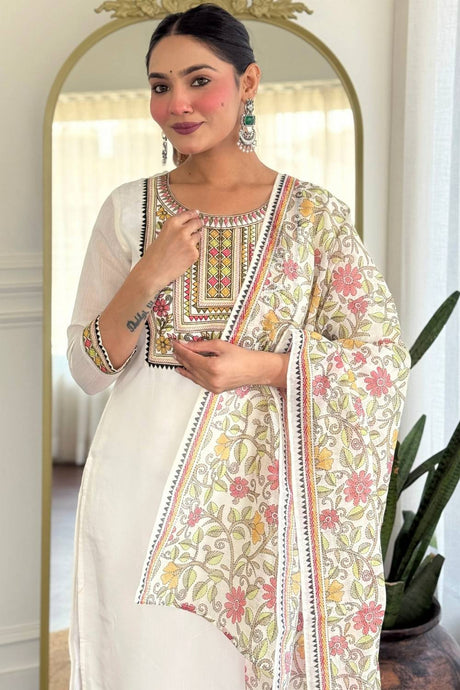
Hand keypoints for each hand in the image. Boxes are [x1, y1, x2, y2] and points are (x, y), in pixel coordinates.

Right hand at [143, 209, 202, 291]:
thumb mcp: (162, 235)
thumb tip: (186, 228)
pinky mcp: (194, 253)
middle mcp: (182, 231)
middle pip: (197, 223)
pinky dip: (191, 253)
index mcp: (172, 223)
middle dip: (198, 224)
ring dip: (194, 240)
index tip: (197, 214)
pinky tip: (181, 258)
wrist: (153, 271)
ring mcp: (189, 242)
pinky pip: (196, 250)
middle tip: (198, 226)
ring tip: (182, 248)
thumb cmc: (154, 255)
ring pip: (198, 236)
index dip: (193, 214)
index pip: (188, 214)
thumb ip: (174, 230)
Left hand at [172, 339, 288, 392]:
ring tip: (176, 358)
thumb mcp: (221, 346)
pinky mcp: (214, 390)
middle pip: (189, 366)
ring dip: (183, 366)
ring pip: (192, 376)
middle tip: (174, 348)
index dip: (181, 349)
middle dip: (180, 356)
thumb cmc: (241, 356)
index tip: (174, 343)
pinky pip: (198, 381)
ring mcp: (212, 386)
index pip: (190, 357)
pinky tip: (184, 370)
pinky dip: (190, 375)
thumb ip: (202, 346)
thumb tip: (187, 345)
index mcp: (212, 367)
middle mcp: (211, 379)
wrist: (255, 370)